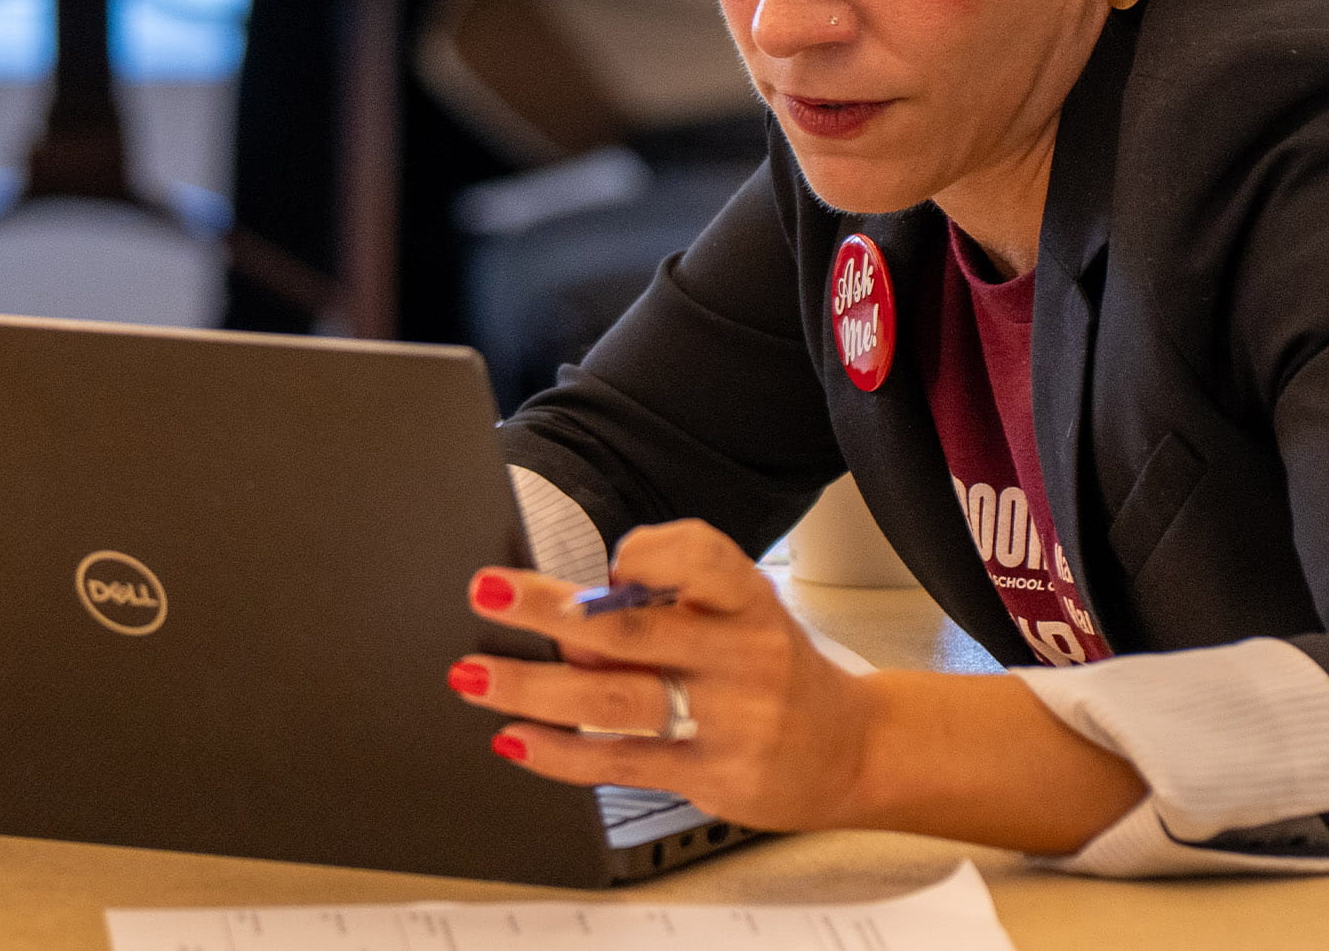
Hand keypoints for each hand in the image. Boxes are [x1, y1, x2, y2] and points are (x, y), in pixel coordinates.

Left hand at [446, 521, 873, 833]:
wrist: (855, 753)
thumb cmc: (776, 672)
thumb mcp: (741, 620)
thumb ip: (666, 614)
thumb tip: (565, 621)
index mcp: (748, 602)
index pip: (704, 557)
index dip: (652, 553)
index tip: (610, 559)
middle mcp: (741, 656)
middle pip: (633, 629)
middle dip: (549, 609)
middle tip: (485, 593)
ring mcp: (728, 720)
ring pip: (614, 700)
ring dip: (533, 687)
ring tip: (473, 676)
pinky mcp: (712, 775)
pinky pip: (620, 762)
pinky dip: (560, 752)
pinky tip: (515, 738)